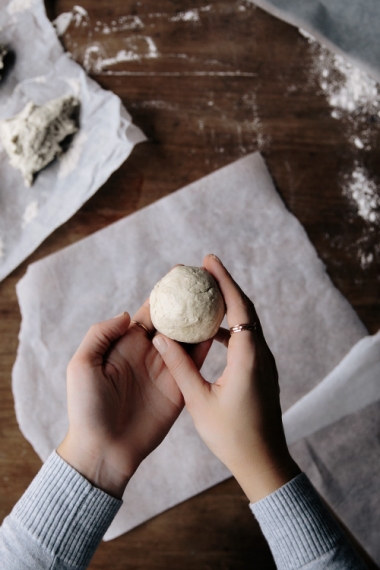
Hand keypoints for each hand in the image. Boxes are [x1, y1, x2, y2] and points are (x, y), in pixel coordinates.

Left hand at [57, 301, 210, 498]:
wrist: (104, 449)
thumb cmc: (87, 408)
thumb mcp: (82, 366)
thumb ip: (101, 334)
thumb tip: (129, 313)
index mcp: (126, 344)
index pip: (149, 312)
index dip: (164, 294)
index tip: (179, 274)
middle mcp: (149, 353)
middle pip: (174, 321)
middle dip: (188, 303)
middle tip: (206, 282)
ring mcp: (166, 370)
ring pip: (189, 339)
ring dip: (202, 321)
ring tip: (219, 300)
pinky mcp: (180, 389)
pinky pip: (196, 364)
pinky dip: (208, 346)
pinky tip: (221, 330)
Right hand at [153, 254, 299, 502]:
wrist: (263, 461)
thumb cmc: (231, 435)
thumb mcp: (198, 400)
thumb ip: (179, 367)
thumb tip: (159, 338)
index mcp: (248, 357)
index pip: (238, 307)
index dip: (224, 281)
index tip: (209, 260)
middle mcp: (261, 354)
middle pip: (245, 309)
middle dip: (225, 286)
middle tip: (204, 269)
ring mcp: (264, 363)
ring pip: (248, 323)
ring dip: (228, 306)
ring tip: (205, 297)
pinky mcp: (262, 372)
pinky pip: (247, 339)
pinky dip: (230, 328)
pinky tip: (211, 333)